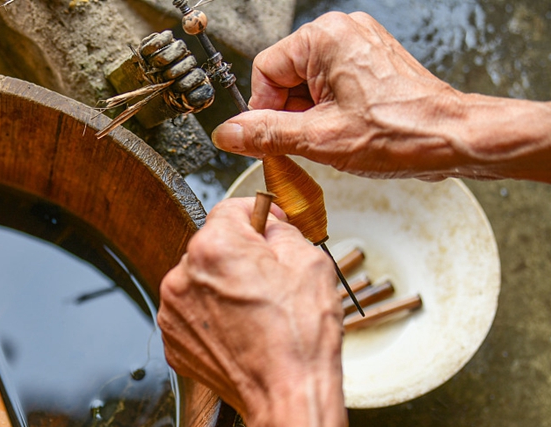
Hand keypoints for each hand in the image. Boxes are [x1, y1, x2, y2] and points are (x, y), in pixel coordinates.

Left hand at [157, 196, 343, 426]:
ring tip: (257, 314)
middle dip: (240, 256)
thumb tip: (268, 223)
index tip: (271, 225)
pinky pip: (194, 314)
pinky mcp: (173, 340)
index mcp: (213, 247)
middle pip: (212, 248)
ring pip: (201, 282)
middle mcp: (181, 275)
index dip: (257, 215)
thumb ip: (282, 230)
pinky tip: (242, 333)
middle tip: (272, 281)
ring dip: (223, 287)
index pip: (230, 210)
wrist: (286, 398)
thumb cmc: (301, 336)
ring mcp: (172, 311)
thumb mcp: (309, 262)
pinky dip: (213, 317)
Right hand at [211, 12, 550, 182]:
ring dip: (310, 117)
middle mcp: (342, 33)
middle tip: (313, 140)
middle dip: (291, 115)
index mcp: (325, 38)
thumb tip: (227, 134)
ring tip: (336, 136)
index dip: (265, 110)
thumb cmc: (400, 132)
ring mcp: (358, 46)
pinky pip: (329, 87)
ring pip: (306, 86)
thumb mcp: (319, 139)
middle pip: (284, 78)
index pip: (264, 72)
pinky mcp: (369, 63)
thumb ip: (265, 135)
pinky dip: (329, 113)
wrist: (452, 138)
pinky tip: (348, 130)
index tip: (278, 137)